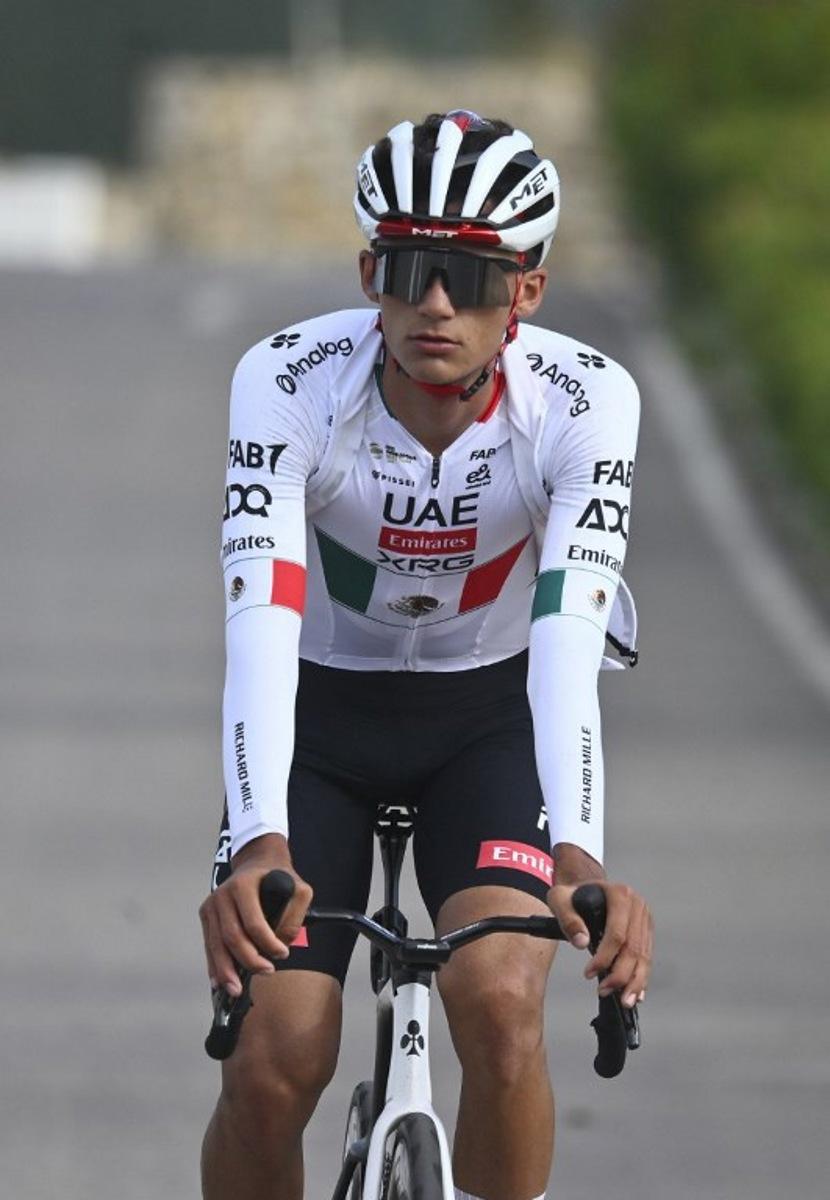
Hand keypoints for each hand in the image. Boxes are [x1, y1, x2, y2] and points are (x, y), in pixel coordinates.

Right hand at [198, 833, 312, 997]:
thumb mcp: (299, 888)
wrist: (257, 862)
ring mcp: (211, 905)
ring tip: (237, 989)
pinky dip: (214, 965)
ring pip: (216, 945)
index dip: (268, 943)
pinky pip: (209, 945)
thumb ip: (295, 915)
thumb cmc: (277, 876)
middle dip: (248, 960)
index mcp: (243, 885)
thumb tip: (282, 942)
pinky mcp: (206, 915)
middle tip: (267, 971)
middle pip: (232, 937)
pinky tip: (220, 981)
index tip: (282, 953)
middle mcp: (223, 895)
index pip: (253, 923)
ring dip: (226, 970)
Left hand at [547, 844, 652, 1009]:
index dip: (605, 957)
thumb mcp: (560, 899)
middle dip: (621, 975)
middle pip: (634, 948)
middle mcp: (638, 905)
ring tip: (625, 1000)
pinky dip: (641, 976)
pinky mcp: (646, 930)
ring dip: (635, 981)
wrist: (586, 886)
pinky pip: (647, 956)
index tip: (589, 972)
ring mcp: (645, 918)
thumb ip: (567, 918)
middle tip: (605, 990)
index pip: (617, 933)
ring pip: (644, 955)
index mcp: (620, 894)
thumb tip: (581, 942)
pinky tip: (636, 992)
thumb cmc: (573, 893)